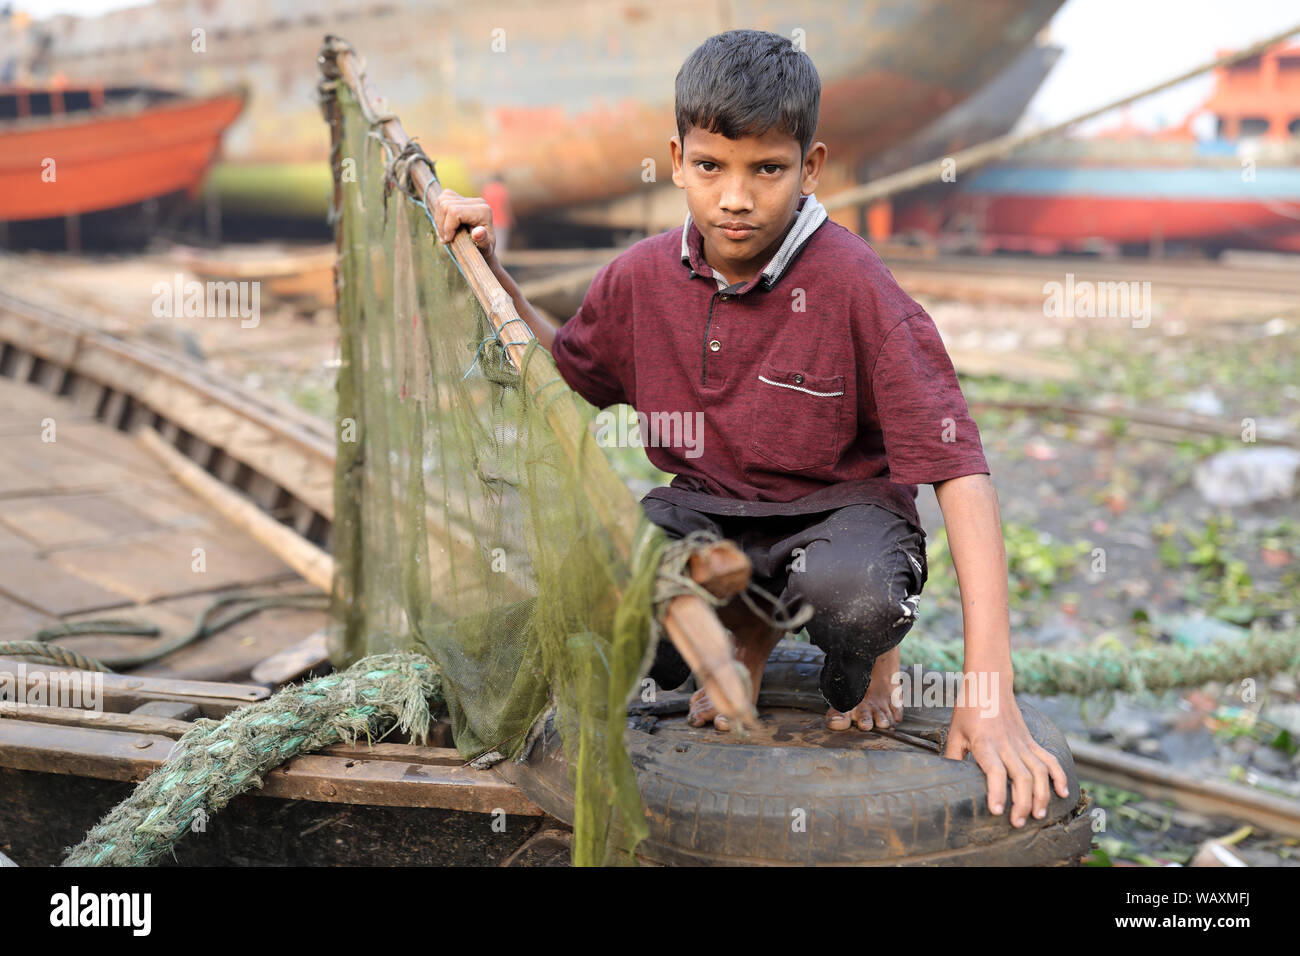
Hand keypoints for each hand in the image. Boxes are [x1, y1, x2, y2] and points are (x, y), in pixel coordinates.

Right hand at [431, 188, 495, 260]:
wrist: (483, 246)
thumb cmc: (484, 249)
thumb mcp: (485, 249)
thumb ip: (483, 241)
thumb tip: (478, 232)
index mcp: (484, 211)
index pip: (455, 211)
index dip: (448, 226)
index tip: (448, 240)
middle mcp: (477, 202)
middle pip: (446, 205)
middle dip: (442, 225)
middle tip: (445, 240)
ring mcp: (468, 198)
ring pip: (442, 201)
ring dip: (439, 221)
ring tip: (445, 235)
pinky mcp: (459, 197)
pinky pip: (441, 200)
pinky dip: (439, 215)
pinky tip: (445, 227)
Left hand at [942, 680, 1070, 827]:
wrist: (990, 682)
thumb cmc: (968, 709)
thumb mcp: (955, 732)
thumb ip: (953, 757)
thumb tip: (945, 781)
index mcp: (985, 743)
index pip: (995, 771)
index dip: (997, 791)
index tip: (996, 811)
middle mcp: (1006, 744)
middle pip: (1021, 776)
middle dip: (1022, 803)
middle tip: (1018, 823)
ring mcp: (1022, 742)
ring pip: (1039, 771)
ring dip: (1041, 795)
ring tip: (1038, 815)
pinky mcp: (1032, 741)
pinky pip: (1049, 759)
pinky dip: (1059, 776)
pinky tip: (1063, 793)